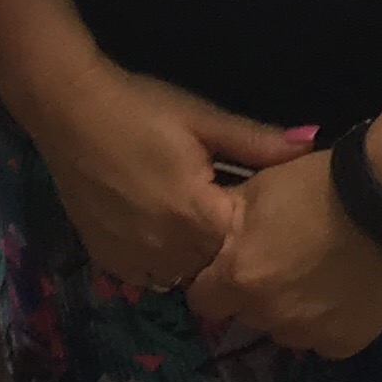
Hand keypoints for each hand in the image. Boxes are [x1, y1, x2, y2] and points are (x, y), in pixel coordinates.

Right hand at [13, 63, 301, 292]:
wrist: (68, 107)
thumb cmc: (141, 106)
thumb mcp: (203, 120)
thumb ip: (258, 144)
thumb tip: (312, 144)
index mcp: (197, 217)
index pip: (246, 243)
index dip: (250, 221)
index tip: (245, 194)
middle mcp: (166, 252)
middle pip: (215, 265)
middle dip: (221, 240)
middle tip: (212, 198)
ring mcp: (132, 262)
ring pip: (182, 275)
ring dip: (191, 253)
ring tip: (184, 210)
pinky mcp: (107, 261)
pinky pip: (149, 275)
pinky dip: (159, 258)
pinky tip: (155, 221)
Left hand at [188, 146, 381, 360]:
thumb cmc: (316, 185)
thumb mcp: (257, 189)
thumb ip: (226, 224)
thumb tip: (208, 240)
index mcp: (240, 277)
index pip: (201, 301)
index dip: (214, 282)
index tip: (232, 265)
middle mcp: (268, 315)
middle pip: (245, 314)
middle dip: (254, 292)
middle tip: (281, 261)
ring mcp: (308, 335)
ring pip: (283, 329)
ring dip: (290, 309)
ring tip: (316, 273)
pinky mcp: (343, 344)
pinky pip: (321, 339)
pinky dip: (326, 320)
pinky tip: (341, 289)